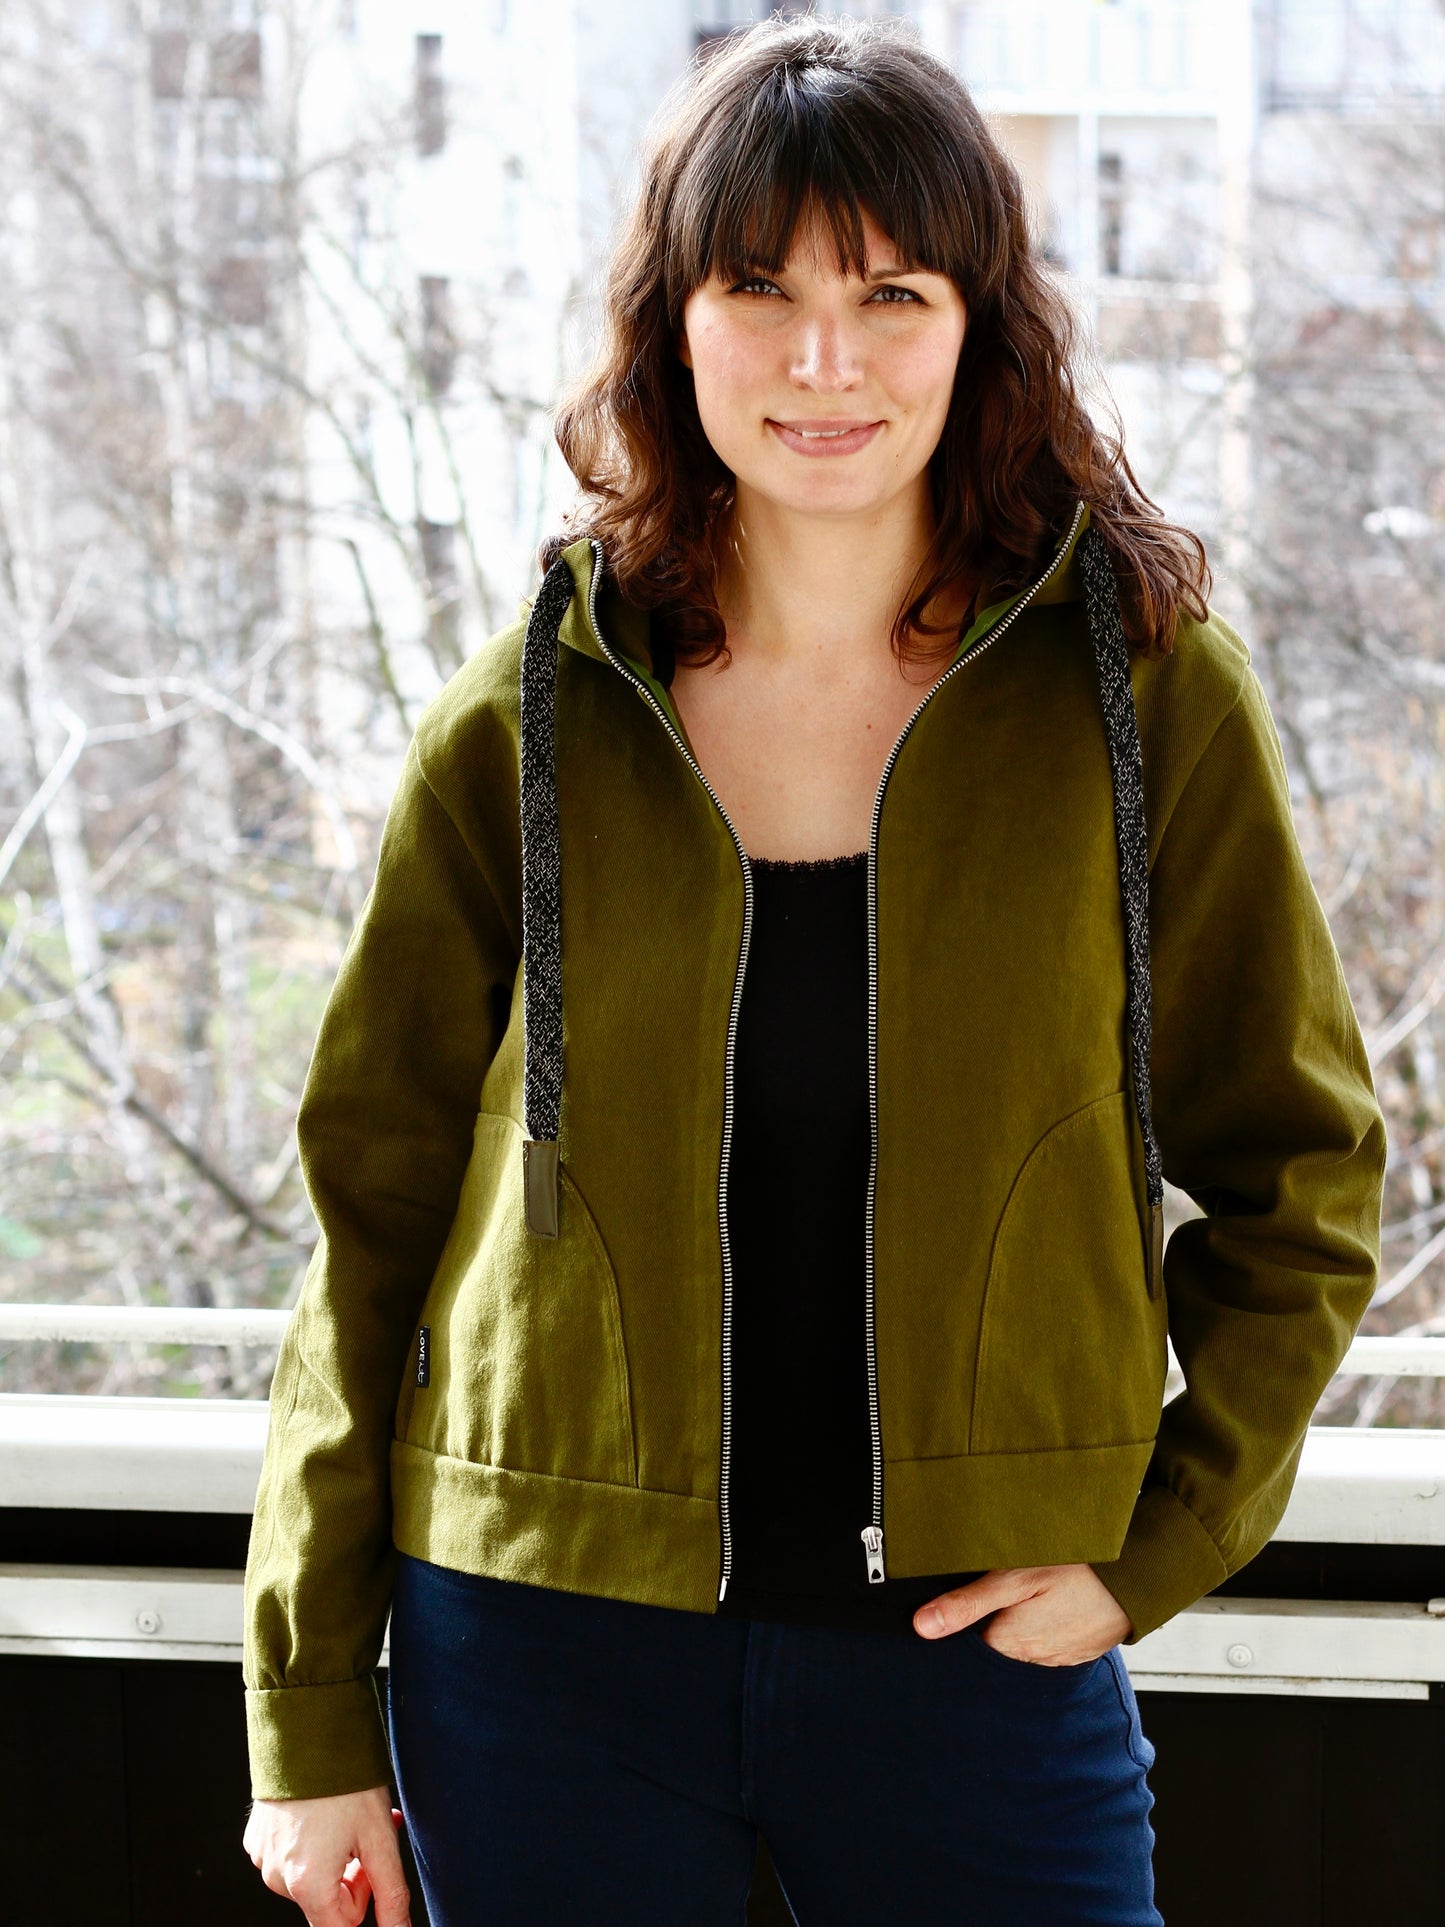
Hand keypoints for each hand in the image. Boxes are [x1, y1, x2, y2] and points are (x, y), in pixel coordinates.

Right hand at [243, 1785, 411, 1926]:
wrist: (309, 1732)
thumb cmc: (347, 1783)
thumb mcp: (380, 1838)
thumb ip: (391, 1894)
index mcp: (307, 1885)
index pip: (341, 1926)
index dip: (363, 1896)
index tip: (369, 1861)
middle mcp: (277, 1879)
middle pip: (323, 1902)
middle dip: (348, 1874)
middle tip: (364, 1833)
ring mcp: (262, 1859)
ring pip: (305, 1880)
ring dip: (329, 1858)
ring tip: (343, 1817)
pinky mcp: (255, 1840)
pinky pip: (285, 1859)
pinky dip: (306, 1844)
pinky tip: (318, 1812)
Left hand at [912, 1562, 1132, 1663]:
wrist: (1138, 1577)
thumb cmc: (1077, 1571)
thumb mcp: (1015, 1577)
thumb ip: (968, 1603)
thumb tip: (922, 1627)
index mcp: (1009, 1646)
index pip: (966, 1647)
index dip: (957, 1624)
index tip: (954, 1606)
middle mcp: (1032, 1663)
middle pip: (993, 1648)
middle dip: (988, 1625)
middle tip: (995, 1594)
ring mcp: (1057, 1660)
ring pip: (1021, 1647)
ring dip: (1017, 1626)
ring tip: (1024, 1597)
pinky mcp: (1077, 1652)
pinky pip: (1048, 1645)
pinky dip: (1043, 1628)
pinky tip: (1048, 1605)